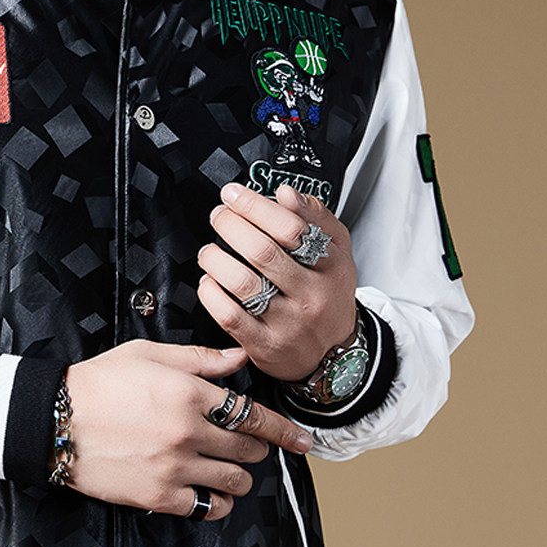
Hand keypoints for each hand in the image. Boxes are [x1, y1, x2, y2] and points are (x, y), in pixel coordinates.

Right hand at [63, 340, 312, 521]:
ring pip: (236, 480)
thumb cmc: (99, 381)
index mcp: (189, 393)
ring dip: (240, 474)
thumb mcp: (148, 354)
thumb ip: (200, 359)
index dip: (284, 429)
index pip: (253, 414)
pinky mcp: (158, 496)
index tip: (302, 440)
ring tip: (228, 466)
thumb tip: (240, 359)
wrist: (53, 419)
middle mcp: (188, 432)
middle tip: (249, 444)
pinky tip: (212, 493)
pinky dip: (219, 502)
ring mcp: (175, 467)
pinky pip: (208, 508)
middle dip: (257, 446)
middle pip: (249, 448)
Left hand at [197, 183, 357, 381]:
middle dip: (231, 226)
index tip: (235, 194)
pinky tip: (209, 281)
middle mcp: (312, 295)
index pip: (291, 228)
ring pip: (242, 283)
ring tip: (210, 249)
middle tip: (219, 216)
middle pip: (262, 252)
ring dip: (216, 258)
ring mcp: (289, 323)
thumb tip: (285, 193)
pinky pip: (230, 316)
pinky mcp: (266, 345)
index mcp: (331, 266)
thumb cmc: (328, 293)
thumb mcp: (337, 250)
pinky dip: (211, 293)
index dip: (256, 206)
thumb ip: (315, 216)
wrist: (333, 353)